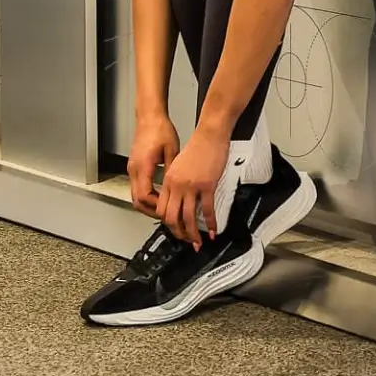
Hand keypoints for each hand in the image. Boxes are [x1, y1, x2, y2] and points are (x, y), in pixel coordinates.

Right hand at [127, 112, 181, 218]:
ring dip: (148, 205)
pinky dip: (147, 196)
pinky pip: (137, 187)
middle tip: (166, 216)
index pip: (145, 196)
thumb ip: (173, 170)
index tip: (168, 209)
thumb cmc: (159, 129)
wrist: (149, 117)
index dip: (156, 206)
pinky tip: (159, 196)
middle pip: (137, 201)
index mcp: (143, 167)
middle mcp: (134, 170)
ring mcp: (132, 169)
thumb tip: (179, 187)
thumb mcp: (172, 150)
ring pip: (135, 196)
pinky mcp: (134, 167)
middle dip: (151, 211)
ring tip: (164, 209)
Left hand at [158, 127, 231, 247]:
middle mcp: (177, 185)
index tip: (175, 229)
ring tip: (198, 242)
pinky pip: (207, 209)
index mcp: (169, 180)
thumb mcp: (180, 164)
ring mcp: (191, 186)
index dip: (168, 223)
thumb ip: (176, 181)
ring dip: (193, 234)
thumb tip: (179, 197)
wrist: (210, 134)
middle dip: (178, 233)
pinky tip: (213, 230)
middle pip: (172, 217)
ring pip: (188, 217)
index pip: (162, 209)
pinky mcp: (206, 185)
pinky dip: (211, 223)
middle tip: (185, 240)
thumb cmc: (198, 146)